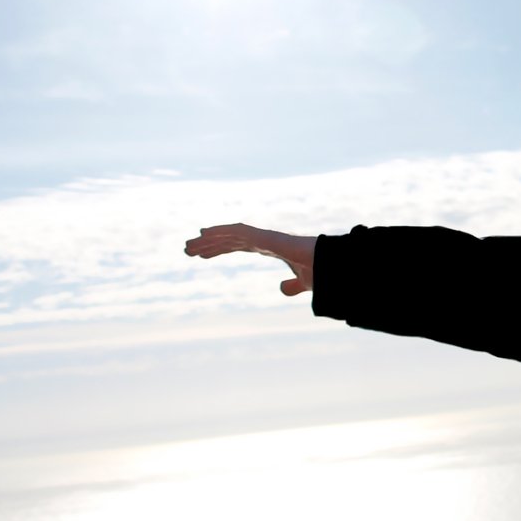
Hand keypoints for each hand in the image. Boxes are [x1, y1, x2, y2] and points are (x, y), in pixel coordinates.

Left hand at [185, 223, 317, 296]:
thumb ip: (292, 286)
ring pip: (230, 235)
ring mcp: (265, 237)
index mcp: (270, 248)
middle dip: (208, 244)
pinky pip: (240, 232)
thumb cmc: (323, 272)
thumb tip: (281, 289)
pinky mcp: (267, 238)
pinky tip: (205, 234)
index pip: (238, 246)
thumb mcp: (303, 283)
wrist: (333, 267)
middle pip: (230, 240)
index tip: (202, 255)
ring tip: (188, 246)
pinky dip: (221, 231)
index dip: (219, 249)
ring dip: (208, 239)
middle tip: (187, 250)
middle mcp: (265, 240)